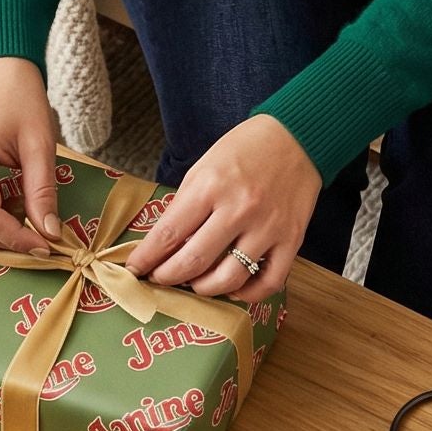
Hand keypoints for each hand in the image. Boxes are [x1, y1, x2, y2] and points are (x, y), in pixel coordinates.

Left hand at [122, 114, 318, 304]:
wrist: (296, 137)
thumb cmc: (244, 149)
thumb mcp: (204, 167)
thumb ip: (185, 205)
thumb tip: (165, 243)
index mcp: (210, 186)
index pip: (168, 234)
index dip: (146, 258)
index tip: (135, 269)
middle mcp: (238, 209)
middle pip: (193, 262)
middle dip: (167, 277)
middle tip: (159, 279)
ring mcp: (267, 228)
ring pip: (228, 279)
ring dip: (203, 289)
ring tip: (193, 283)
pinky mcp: (292, 240)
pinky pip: (268, 282)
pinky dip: (247, 294)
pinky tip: (233, 288)